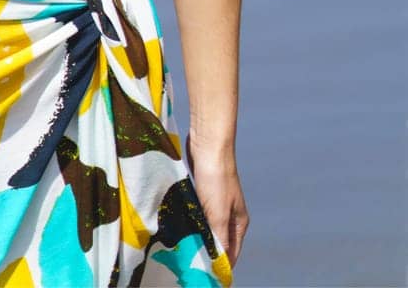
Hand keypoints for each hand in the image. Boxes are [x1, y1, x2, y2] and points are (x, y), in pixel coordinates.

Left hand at [186, 129, 249, 270]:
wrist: (208, 142)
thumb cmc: (216, 177)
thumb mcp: (218, 212)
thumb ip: (219, 238)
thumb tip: (219, 264)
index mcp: (238, 223)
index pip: (231, 254)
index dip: (219, 266)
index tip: (204, 276)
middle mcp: (229, 215)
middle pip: (218, 242)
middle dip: (206, 253)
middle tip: (188, 263)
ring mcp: (215, 203)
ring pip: (205, 227)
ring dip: (196, 236)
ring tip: (181, 249)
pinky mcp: (202, 193)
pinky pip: (196, 214)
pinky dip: (189, 221)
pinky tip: (177, 227)